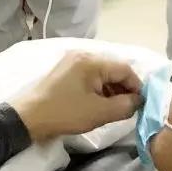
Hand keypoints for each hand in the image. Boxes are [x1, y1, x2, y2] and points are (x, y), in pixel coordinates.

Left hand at [9, 51, 142, 141]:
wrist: (29, 116)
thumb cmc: (65, 112)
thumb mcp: (100, 112)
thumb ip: (125, 106)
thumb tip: (139, 101)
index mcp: (91, 60)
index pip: (125, 68)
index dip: (137, 87)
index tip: (142, 105)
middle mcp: (82, 54)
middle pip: (114, 68)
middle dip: (125, 88)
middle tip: (129, 108)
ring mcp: (72, 61)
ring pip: (103, 72)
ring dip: (112, 89)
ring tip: (115, 108)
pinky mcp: (66, 71)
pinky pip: (91, 76)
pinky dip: (100, 88)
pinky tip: (101, 103)